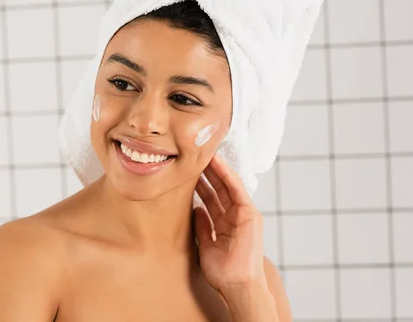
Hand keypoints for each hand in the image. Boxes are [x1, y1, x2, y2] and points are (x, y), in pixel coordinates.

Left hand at [193, 154, 265, 292]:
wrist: (237, 285)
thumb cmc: (223, 271)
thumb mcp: (206, 244)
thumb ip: (203, 226)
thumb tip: (196, 209)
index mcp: (225, 224)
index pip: (212, 198)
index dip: (202, 183)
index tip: (190, 170)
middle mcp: (235, 217)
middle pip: (218, 189)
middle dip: (207, 173)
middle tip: (194, 156)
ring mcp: (243, 214)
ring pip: (226, 186)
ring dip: (215, 170)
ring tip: (202, 154)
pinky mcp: (250, 214)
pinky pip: (236, 190)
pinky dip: (227, 175)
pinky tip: (217, 163)